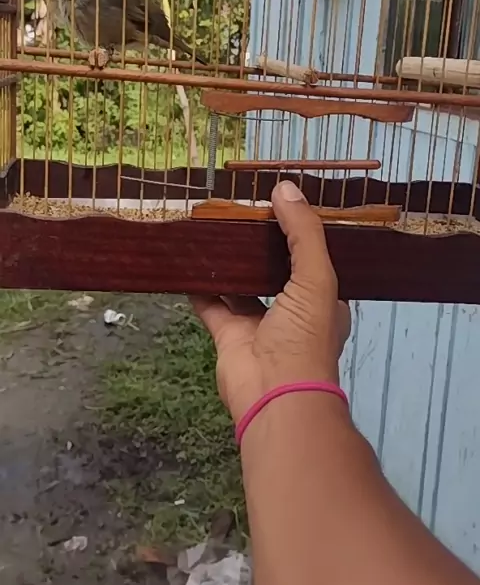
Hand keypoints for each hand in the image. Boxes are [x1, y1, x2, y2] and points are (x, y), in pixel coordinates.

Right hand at [190, 181, 350, 424]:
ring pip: (242, 283)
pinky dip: (199, 284)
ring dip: (230, 260)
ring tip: (213, 225)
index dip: (300, 230)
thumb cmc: (305, 337)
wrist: (276, 396)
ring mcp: (259, 323)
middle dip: (260, 242)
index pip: (313, 257)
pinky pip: (211, 303)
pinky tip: (188, 258)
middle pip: (274, 267)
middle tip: (240, 207)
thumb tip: (284, 188)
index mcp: (323, 299)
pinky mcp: (228, 334)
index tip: (282, 200)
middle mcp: (293, 310)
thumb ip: (302, 232)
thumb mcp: (315, 277)